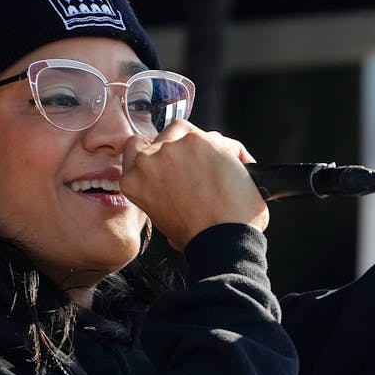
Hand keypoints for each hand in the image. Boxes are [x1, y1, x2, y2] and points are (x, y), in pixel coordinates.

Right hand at [119, 120, 268, 249]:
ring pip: (193, 134)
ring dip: (208, 148)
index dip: (157, 149)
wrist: (220, 241)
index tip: (173, 157)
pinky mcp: (201, 142)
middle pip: (169, 136)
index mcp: (134, 179)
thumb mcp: (163, 218)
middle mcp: (149, 159)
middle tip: (204, 170)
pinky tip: (240, 172)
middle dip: (187, 149)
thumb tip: (178, 184)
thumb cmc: (198, 238)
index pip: (137, 147)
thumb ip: (161, 193)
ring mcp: (174, 147)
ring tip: (222, 174)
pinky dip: (233, 153)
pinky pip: (221, 140)